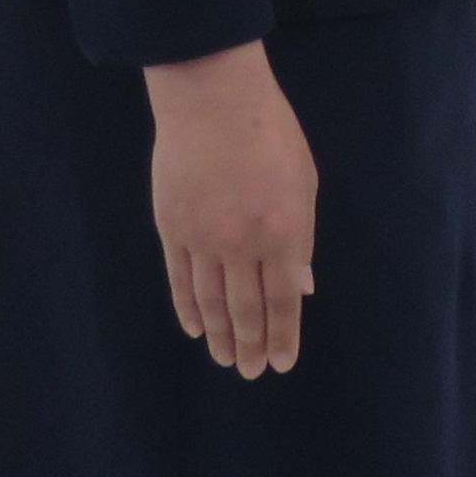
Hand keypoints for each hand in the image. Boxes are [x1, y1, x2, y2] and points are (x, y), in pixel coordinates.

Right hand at [143, 41, 317, 377]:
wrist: (213, 103)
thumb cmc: (271, 135)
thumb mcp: (304, 183)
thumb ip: (301, 240)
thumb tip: (302, 286)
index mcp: (283, 232)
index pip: (283, 300)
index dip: (283, 335)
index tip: (282, 363)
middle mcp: (241, 245)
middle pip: (245, 309)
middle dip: (251, 345)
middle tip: (251, 373)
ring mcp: (202, 240)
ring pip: (210, 302)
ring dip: (220, 335)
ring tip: (227, 360)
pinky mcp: (172, 230)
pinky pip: (180, 281)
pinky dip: (188, 309)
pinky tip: (196, 329)